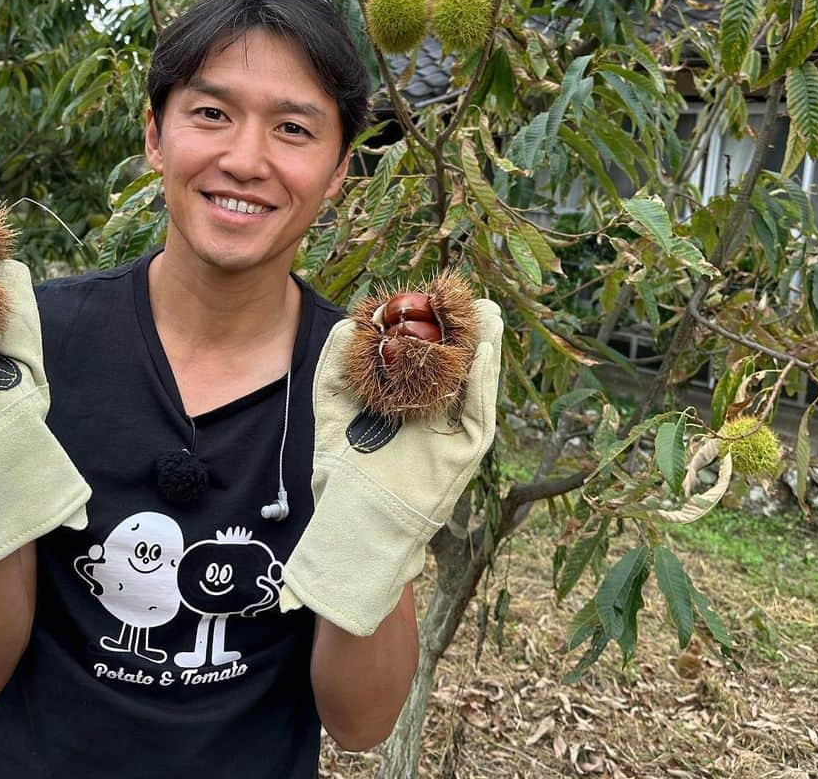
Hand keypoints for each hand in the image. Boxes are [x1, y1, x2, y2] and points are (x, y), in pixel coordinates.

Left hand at [280, 298, 502, 635]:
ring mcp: (453, 432)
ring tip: (486, 313)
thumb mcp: (331, 407)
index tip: (428, 295)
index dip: (430, 324)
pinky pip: (480, 411)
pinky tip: (483, 350)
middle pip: (457, 362)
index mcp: (406, 400)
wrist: (352, 522)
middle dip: (463, 329)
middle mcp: (435, 413)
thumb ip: (335, 364)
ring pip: (475, 382)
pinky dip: (486, 380)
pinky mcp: (465, 452)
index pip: (426, 353)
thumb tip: (351, 322)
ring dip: (485, 346)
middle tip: (466, 297)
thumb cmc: (341, 470)